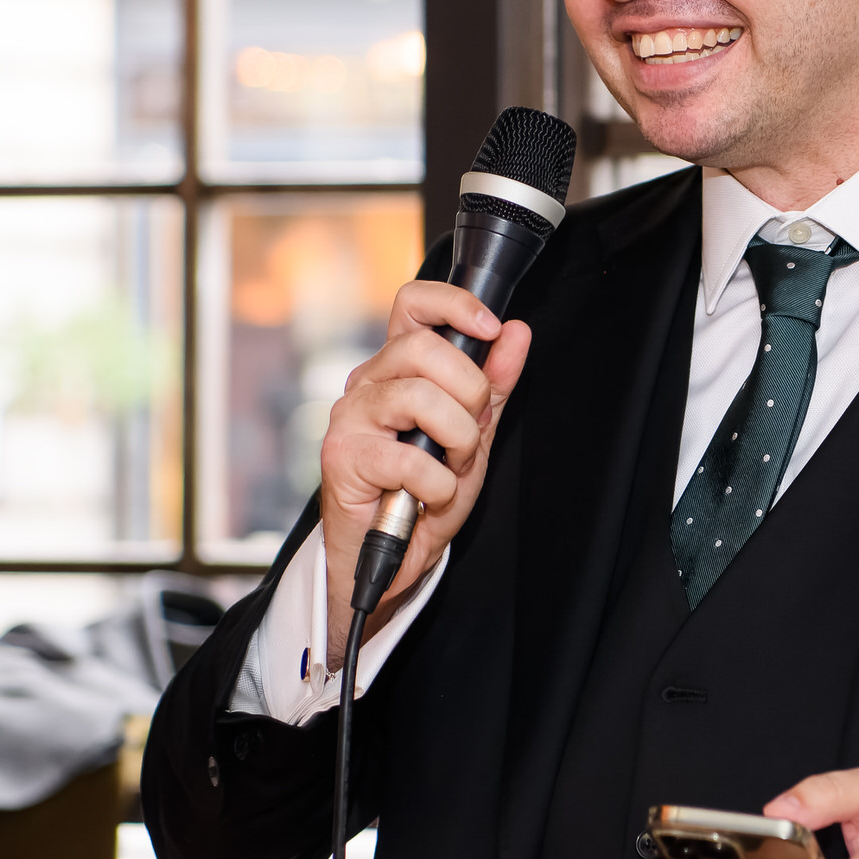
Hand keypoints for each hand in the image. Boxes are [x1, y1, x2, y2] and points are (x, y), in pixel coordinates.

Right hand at [319, 281, 531, 659]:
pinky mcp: (342, 456)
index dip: (455, 305)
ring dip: (457, 441)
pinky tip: (429, 497)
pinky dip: (437, 485)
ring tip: (452, 468)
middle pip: (424, 347)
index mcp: (398, 367)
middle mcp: (368, 382)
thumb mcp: (474, 432)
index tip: (491, 328)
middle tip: (470, 433)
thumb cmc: (425, 491)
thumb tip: (516, 332)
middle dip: (469, 393)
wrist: (391, 555)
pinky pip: (409, 459)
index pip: (413, 303)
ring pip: (418, 397)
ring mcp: (350, 417)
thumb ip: (494, 383)